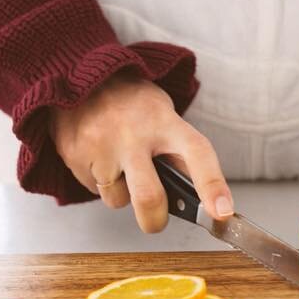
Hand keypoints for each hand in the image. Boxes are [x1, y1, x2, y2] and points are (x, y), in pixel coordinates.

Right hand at [49, 72, 233, 233]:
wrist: (80, 77)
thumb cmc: (131, 104)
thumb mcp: (163, 116)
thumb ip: (178, 153)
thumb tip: (199, 198)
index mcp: (165, 122)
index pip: (197, 154)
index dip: (212, 186)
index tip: (222, 213)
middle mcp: (134, 134)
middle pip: (149, 197)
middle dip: (154, 221)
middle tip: (155, 220)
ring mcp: (102, 145)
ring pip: (117, 199)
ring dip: (121, 194)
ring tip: (117, 165)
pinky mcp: (76, 155)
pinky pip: (93, 190)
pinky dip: (99, 183)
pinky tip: (99, 157)